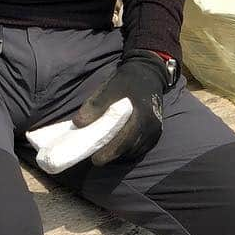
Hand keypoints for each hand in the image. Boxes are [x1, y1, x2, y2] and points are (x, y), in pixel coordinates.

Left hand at [71, 50, 174, 164]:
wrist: (147, 74)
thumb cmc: (124, 82)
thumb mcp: (107, 89)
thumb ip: (94, 106)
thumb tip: (78, 123)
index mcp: (139, 112)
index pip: (124, 138)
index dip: (109, 150)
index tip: (94, 158)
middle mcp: (149, 123)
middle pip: (128, 147)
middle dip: (112, 155)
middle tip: (97, 159)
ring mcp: (155, 129)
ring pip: (134, 150)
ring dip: (120, 153)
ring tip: (105, 152)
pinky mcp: (156, 133)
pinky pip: (140, 148)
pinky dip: (128, 150)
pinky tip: (117, 147)